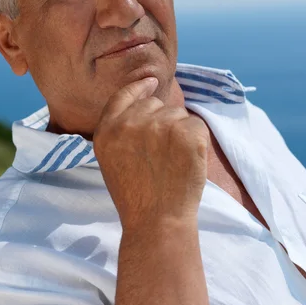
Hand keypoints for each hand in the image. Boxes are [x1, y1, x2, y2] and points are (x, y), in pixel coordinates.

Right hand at [93, 77, 209, 231]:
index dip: (140, 87)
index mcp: (108, 129)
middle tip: (161, 153)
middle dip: (162, 120)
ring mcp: (160, 126)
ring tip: (172, 162)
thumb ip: (119, 127)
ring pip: (178, 114)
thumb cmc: (134, 195)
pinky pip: (197, 125)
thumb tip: (146, 96)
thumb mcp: (110, 158)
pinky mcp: (187, 134)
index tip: (152, 83)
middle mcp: (131, 123)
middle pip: (155, 104)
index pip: (124, 95)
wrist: (157, 221)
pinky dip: (197, 141)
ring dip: (180, 132)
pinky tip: (188, 162)